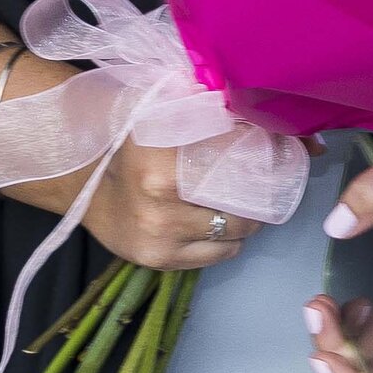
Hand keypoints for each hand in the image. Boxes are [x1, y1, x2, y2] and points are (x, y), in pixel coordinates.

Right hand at [0, 130, 259, 272]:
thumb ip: (219, 112)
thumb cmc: (129, 136)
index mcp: (161, 164)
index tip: (274, 147)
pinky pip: (214, 255)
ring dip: (241, 220)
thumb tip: (291, 129)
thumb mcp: (166, 110)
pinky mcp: (158, 261)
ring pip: (233, 236)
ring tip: (234, 200)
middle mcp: (159, 206)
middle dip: (258, 194)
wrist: (81, 179)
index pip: (236, 165)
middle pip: (241, 207)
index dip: (264, 155)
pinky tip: (211, 219)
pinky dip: (222, 239)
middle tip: (262, 178)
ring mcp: (158, 239)